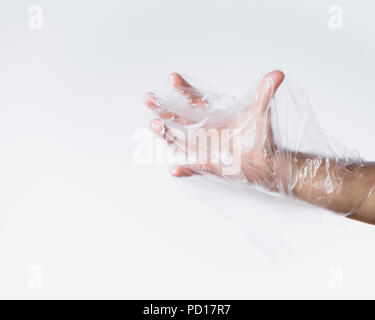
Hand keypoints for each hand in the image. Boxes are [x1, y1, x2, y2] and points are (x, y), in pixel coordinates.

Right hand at [145, 70, 284, 188]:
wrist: (266, 161)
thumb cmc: (259, 136)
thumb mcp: (259, 113)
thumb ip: (264, 94)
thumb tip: (277, 73)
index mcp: (214, 115)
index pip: (195, 100)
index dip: (184, 90)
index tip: (172, 77)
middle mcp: (205, 130)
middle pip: (179, 118)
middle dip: (164, 108)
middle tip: (149, 98)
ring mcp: (205, 148)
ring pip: (179, 141)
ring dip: (166, 134)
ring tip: (154, 126)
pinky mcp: (210, 164)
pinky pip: (194, 166)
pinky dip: (185, 168)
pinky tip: (175, 169)